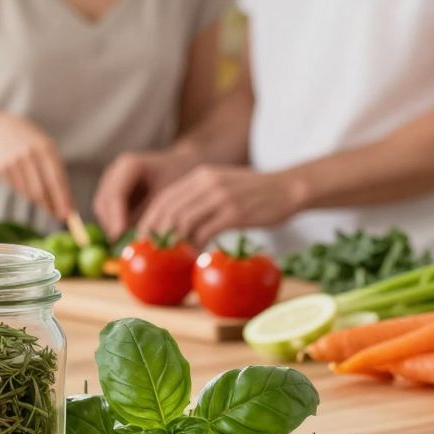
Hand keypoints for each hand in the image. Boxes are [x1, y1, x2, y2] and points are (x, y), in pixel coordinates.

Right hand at [0, 113, 73, 220]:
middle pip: (40, 190)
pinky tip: (24, 179)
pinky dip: (24, 190)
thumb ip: (57, 175)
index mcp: (45, 147)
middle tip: (58, 215)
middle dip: (51, 206)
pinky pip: (17, 188)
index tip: (68, 214)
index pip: (56, 179)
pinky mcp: (1, 167)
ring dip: (38, 199)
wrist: (3, 129)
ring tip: (42, 194)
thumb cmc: (33, 144)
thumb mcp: (47, 150)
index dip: (62, 198)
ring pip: (28, 192)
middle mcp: (28, 153)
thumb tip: (66, 204)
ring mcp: (13, 160)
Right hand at [93, 148, 197, 240]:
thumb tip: (141, 237)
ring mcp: (111, 183)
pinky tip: (130, 239)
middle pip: (103, 203)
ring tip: (128, 244)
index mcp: (129, 165)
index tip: (120, 236)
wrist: (182, 166)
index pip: (115, 195)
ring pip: (103, 211)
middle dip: (112, 226)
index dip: (115, 217)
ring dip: (113, 228)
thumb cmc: (180, 178)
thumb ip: (154, 214)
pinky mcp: (112, 195)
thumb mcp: (170, 194)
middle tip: (123, 246)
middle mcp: (115, 172)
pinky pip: (108, 214)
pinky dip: (117, 226)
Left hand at [138, 165, 307, 248]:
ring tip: (173, 257)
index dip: (151, 220)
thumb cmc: (255, 192)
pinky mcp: (235, 212)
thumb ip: (201, 198)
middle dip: (157, 234)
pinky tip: (196, 255)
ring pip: (185, 222)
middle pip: (170, 210)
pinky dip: (196, 246)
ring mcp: (221, 197)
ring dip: (176, 242)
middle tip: (154, 253)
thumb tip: (178, 223)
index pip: (165, 198)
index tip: (144, 238)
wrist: (289, 187)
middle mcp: (207, 183)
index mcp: (201, 175)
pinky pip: (206, 232)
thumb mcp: (223, 185)